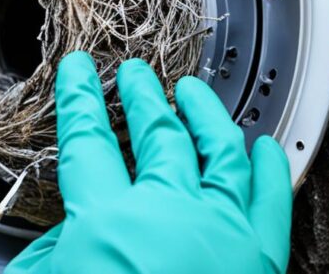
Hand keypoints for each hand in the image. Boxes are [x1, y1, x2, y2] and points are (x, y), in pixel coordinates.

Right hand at [6, 52, 291, 273]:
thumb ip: (57, 254)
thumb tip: (73, 229)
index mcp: (106, 223)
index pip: (88, 140)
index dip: (80, 99)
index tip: (79, 72)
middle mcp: (166, 214)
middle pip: (156, 133)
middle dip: (143, 96)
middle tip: (137, 75)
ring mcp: (220, 232)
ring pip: (218, 149)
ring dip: (202, 114)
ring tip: (192, 94)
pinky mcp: (260, 258)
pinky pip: (271, 197)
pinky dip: (268, 166)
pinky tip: (262, 147)